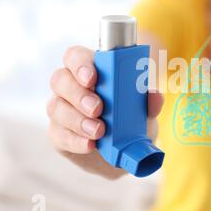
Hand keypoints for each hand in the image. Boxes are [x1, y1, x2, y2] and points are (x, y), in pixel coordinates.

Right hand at [47, 45, 163, 178]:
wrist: (125, 153)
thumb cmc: (132, 121)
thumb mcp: (145, 110)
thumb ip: (150, 100)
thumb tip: (154, 95)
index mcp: (91, 71)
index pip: (75, 57)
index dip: (81, 64)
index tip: (93, 78)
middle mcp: (71, 86)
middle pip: (60, 79)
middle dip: (79, 94)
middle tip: (98, 108)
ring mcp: (61, 109)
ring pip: (56, 107)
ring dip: (78, 120)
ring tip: (99, 131)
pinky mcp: (59, 134)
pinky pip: (59, 134)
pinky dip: (76, 140)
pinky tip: (90, 144)